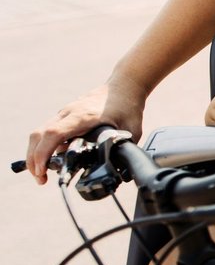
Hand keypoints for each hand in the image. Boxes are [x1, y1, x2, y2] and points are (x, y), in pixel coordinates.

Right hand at [26, 82, 144, 184]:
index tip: (42, 170)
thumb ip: (122, 149)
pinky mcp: (65, 115)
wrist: (124, 85)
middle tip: (40, 179)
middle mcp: (69, 113)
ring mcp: (65, 113)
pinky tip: (51, 159)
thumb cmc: (127, 106)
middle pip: (39, 134)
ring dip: (36, 153)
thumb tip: (121, 170)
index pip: (54, 133)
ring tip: (42, 173)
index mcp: (83, 117)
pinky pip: (47, 130)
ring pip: (39, 132)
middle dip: (34, 158)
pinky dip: (43, 146)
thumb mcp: (131, 130)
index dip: (44, 152)